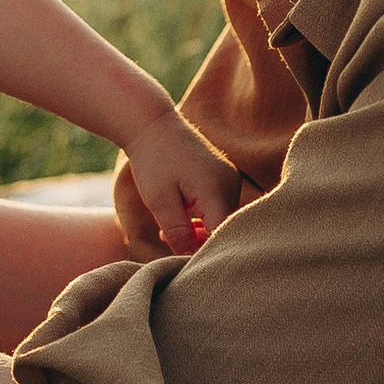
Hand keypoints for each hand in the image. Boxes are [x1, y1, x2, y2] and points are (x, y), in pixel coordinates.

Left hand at [122, 107, 243, 256]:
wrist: (153, 126)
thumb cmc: (153, 160)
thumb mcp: (159, 200)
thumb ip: (177, 231)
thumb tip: (189, 258)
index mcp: (216, 189)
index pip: (221, 235)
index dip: (203, 251)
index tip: (179, 256)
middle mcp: (230, 184)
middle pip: (224, 229)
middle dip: (199, 242)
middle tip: (168, 241)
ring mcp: (230, 179)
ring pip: (222, 219)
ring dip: (199, 231)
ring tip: (168, 230)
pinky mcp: (224, 178)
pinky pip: (220, 207)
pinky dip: (203, 218)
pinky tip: (180, 217)